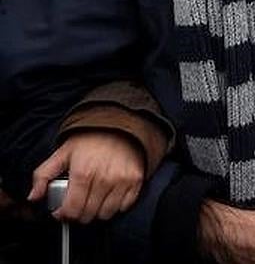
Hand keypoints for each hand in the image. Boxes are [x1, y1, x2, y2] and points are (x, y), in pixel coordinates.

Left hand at [29, 130, 145, 223]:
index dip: (63, 215)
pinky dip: (115, 206)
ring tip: (93, 200)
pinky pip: (124, 206)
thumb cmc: (91, 139)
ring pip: (106, 214)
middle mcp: (104, 179)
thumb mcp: (62, 153)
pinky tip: (109, 196)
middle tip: (77, 204)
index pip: (72, 210)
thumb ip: (42, 175)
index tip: (62, 211)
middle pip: (88, 215)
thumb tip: (33, 197)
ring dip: (97, 211)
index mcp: (83, 173)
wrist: (121, 126)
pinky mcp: (136, 181)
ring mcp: (122, 181)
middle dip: (79, 213)